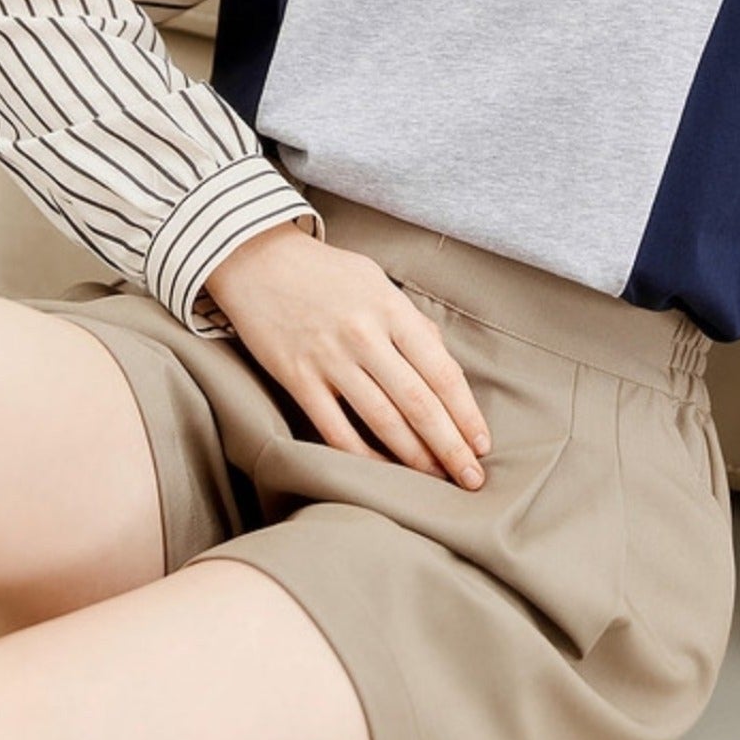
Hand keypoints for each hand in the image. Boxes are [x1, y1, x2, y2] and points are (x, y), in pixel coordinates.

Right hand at [204, 221, 492, 489]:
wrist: (257, 259)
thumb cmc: (325, 271)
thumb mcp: (376, 281)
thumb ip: (410, 321)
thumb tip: (442, 361)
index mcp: (391, 308)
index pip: (441, 371)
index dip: (465, 413)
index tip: (481, 442)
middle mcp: (365, 335)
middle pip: (418, 403)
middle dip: (450, 446)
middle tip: (471, 478)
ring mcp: (330, 359)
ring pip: (382, 421)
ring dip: (414, 458)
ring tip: (436, 480)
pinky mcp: (297, 378)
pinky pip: (335, 430)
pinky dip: (363, 456)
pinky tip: (382, 472)